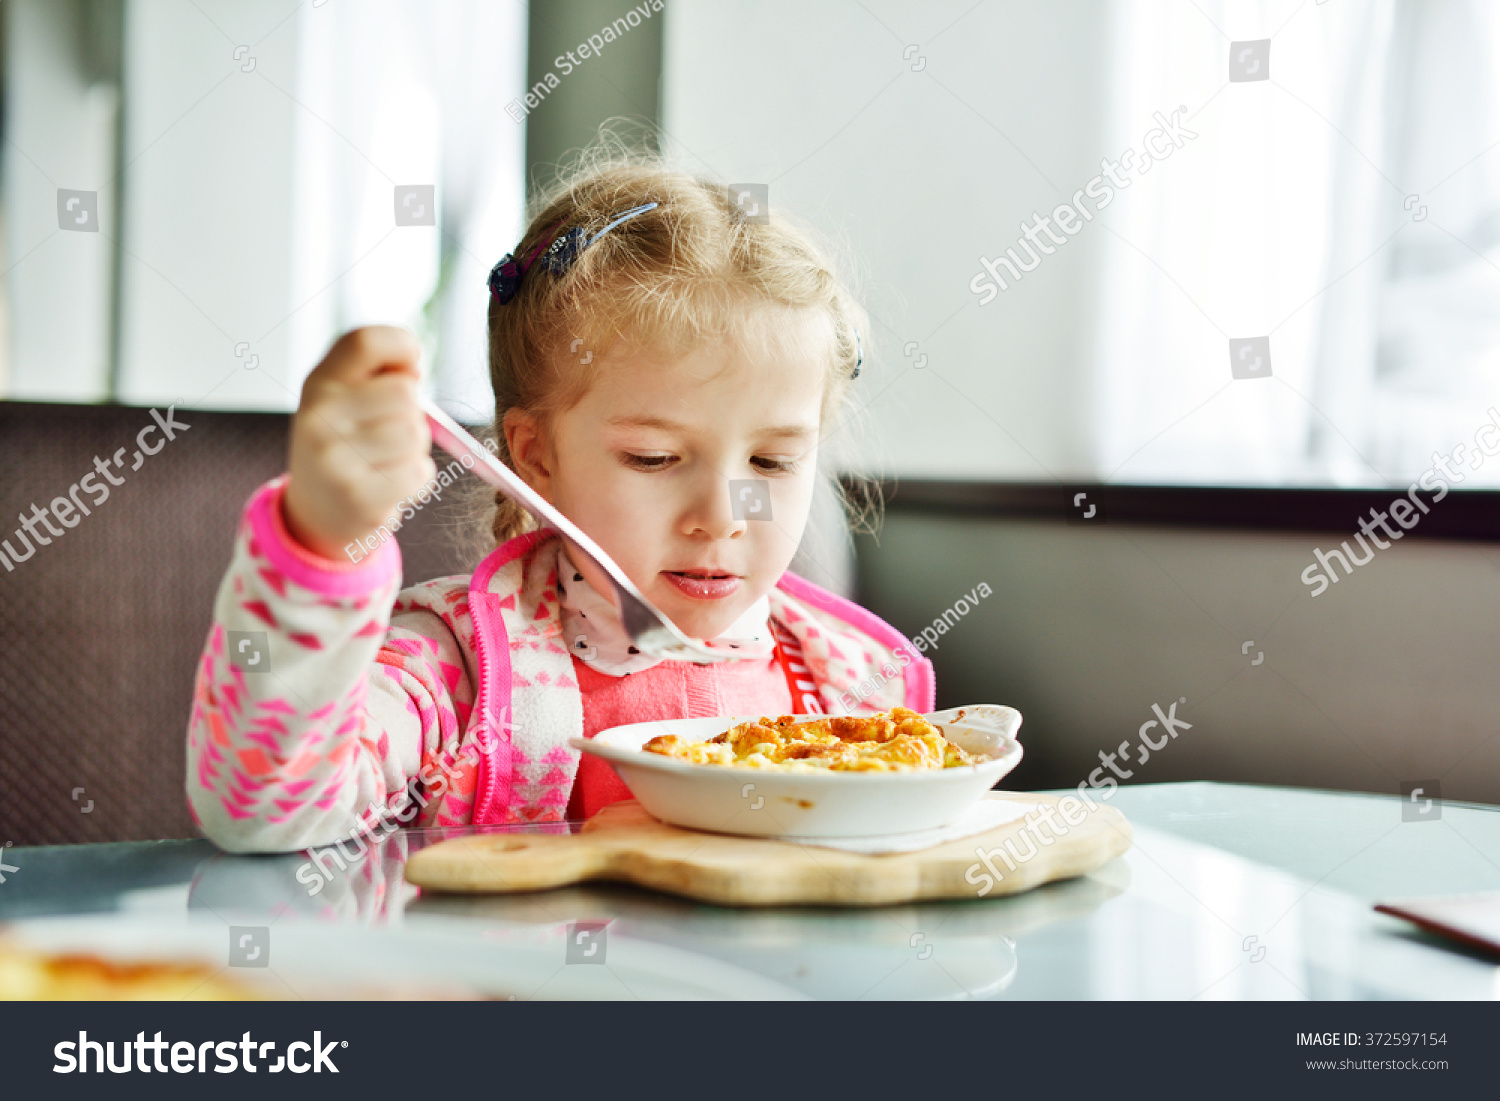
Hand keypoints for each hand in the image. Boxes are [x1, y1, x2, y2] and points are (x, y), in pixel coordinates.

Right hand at [283, 326, 435, 559]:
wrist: (318, 511)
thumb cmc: (348, 445)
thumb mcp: (346, 400)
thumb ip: (378, 375)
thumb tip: (413, 371)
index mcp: (320, 382)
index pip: (365, 341)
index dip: (402, 346)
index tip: (411, 369)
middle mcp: (318, 416)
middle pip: (405, 393)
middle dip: (412, 414)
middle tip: (391, 433)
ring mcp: (333, 458)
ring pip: (414, 434)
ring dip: (415, 449)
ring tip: (388, 460)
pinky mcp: (357, 497)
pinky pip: (418, 472)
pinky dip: (417, 479)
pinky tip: (391, 484)